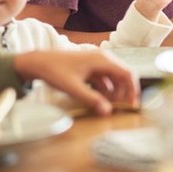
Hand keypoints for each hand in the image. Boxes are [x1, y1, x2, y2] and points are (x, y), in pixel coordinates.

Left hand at [12, 50, 138, 115]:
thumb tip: (107, 112)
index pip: (127, 74)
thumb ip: (92, 99)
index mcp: (102, 60)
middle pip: (123, 76)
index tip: (133, 105)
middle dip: (124, 93)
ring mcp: (96, 63)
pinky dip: (105, 91)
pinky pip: (104, 80)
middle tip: (122, 109)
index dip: (133, 90)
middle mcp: (103, 59)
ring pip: (114, 79)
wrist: (39, 63)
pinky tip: (99, 101)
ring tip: (109, 107)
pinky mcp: (90, 68)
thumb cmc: (55, 72)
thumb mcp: (74, 88)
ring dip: (114, 93)